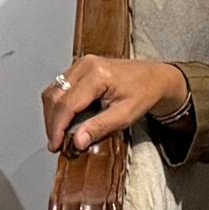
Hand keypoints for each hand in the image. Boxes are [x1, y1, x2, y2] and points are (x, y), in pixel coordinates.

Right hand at [43, 55, 188, 156]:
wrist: (155, 78)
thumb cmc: (144, 92)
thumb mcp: (125, 115)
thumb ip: (99, 127)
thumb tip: (77, 141)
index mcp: (96, 74)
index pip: (67, 104)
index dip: (57, 127)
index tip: (55, 145)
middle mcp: (85, 65)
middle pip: (55, 97)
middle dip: (52, 123)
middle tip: (56, 143)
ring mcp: (81, 64)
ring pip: (53, 91)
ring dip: (53, 115)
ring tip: (59, 134)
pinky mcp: (80, 68)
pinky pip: (60, 87)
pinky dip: (58, 105)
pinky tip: (65, 120)